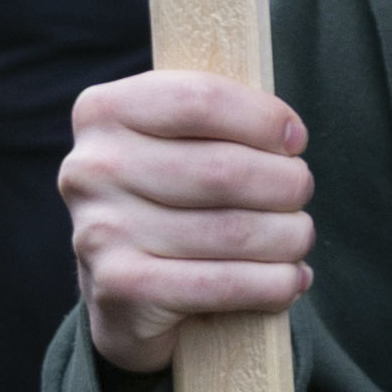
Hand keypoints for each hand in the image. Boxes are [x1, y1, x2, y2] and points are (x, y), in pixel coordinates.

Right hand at [61, 71, 311, 374]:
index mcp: (104, 111)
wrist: (123, 291)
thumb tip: (288, 137)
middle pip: (223, 169)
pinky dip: (271, 283)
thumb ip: (224, 117)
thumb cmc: (172, 194)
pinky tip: (290, 280)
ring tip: (299, 236)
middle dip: (285, 183)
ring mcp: (99, 232)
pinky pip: (220, 284)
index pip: (202, 100)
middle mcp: (91, 168)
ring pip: (232, 230)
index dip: (264, 119)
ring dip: (288, 236)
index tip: (295, 140)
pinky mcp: (118, 289)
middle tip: (300, 192)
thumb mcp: (184, 137)